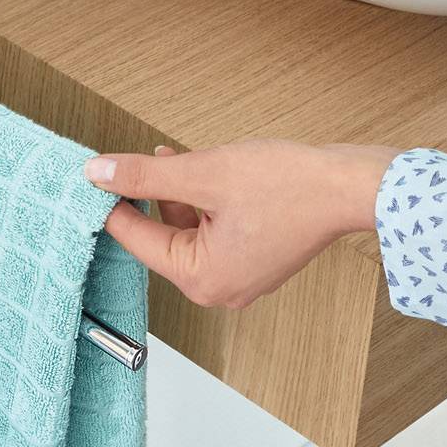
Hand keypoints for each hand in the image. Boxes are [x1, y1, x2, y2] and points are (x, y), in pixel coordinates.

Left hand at [84, 141, 403, 309]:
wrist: (351, 186)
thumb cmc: (290, 186)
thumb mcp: (204, 173)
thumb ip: (146, 176)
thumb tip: (98, 173)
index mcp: (202, 279)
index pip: (137, 239)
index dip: (112, 201)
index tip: (95, 175)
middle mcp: (220, 288)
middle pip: (163, 239)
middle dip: (147, 197)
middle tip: (128, 163)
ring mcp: (242, 276)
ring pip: (189, 232)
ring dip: (176, 195)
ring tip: (167, 158)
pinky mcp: (258, 258)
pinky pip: (214, 232)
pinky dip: (203, 204)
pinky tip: (199, 171)